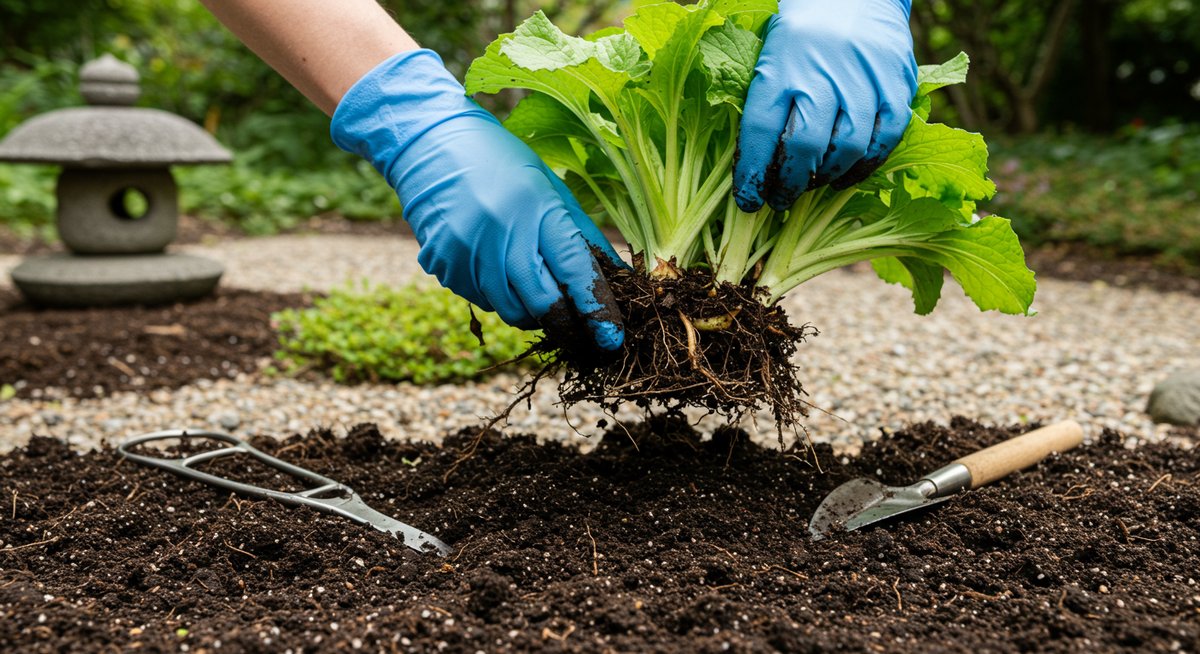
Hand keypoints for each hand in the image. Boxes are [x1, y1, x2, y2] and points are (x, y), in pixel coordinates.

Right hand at [331, 50, 624, 350]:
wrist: (432, 143)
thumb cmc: (504, 163)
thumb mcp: (552, 189)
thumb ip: (582, 236)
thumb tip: (617, 279)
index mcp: (537, 207)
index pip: (574, 270)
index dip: (596, 310)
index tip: (612, 337)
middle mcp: (501, 232)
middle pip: (542, 303)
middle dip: (567, 324)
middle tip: (580, 330)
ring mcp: (468, 251)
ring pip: (512, 311)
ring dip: (533, 312)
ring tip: (538, 290)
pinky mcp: (444, 264)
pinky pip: (483, 301)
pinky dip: (501, 297)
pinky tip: (500, 269)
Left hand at [733, 0, 917, 211]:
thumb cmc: (801, 36)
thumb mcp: (767, 59)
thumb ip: (759, 106)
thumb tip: (750, 166)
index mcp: (780, 66)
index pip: (759, 132)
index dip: (752, 174)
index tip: (748, 200)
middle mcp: (822, 73)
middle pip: (804, 146)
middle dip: (788, 184)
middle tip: (779, 200)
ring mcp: (863, 80)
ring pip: (846, 148)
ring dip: (825, 177)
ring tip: (811, 185)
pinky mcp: (897, 85)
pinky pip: (884, 139)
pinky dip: (864, 165)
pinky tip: (845, 175)